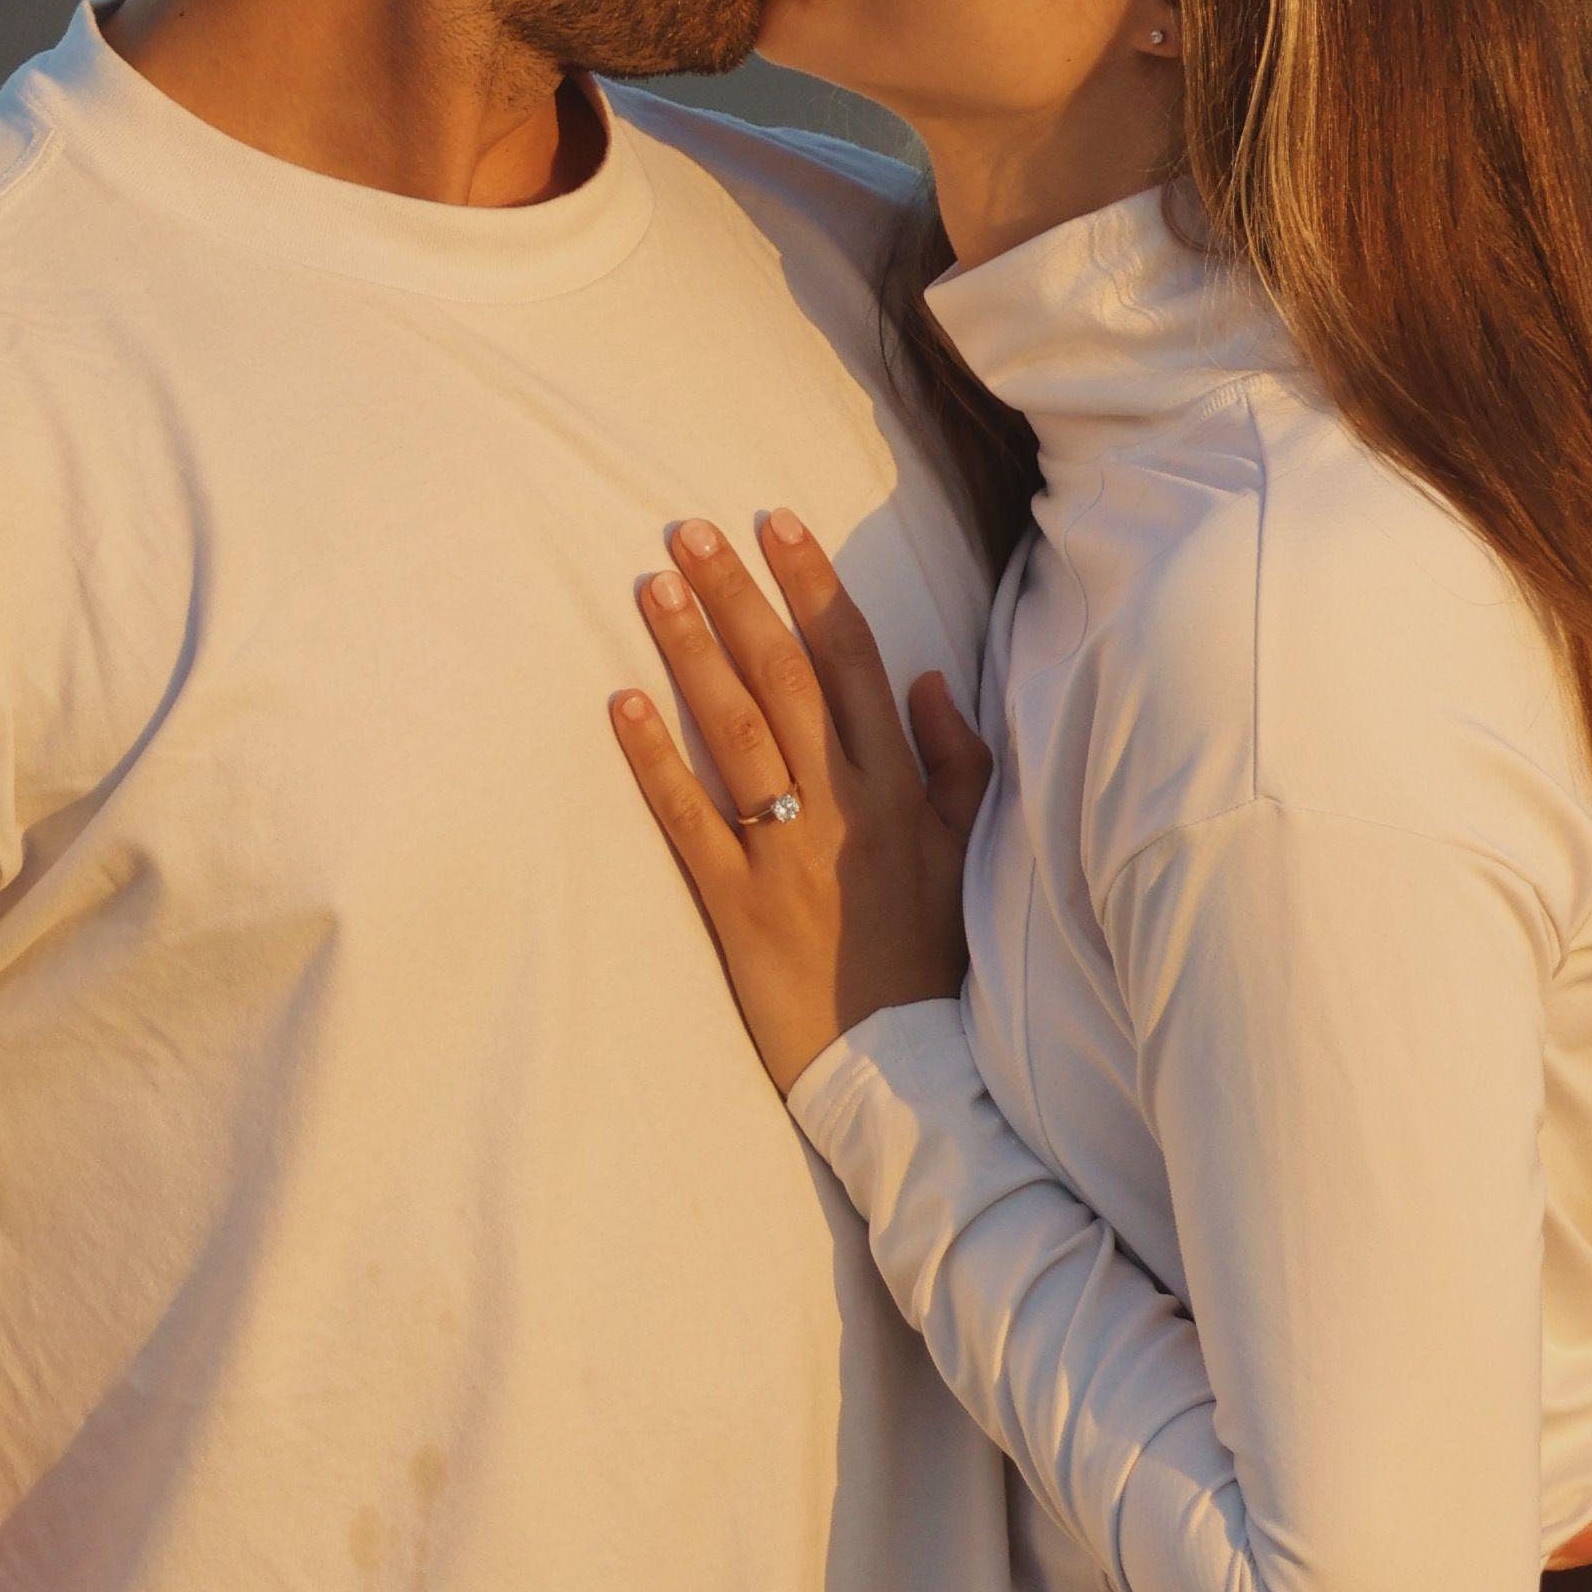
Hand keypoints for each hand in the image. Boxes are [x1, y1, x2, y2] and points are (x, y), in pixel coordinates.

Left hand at [610, 509, 990, 1094]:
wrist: (905, 1068)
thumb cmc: (934, 954)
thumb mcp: (969, 852)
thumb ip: (956, 762)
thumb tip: (927, 677)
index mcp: (900, 787)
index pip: (853, 660)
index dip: (813, 585)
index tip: (777, 522)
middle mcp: (844, 807)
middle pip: (785, 677)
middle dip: (738, 596)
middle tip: (689, 531)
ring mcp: (786, 853)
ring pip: (735, 731)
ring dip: (691, 652)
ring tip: (652, 587)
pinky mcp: (736, 904)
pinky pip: (689, 818)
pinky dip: (655, 758)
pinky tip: (621, 702)